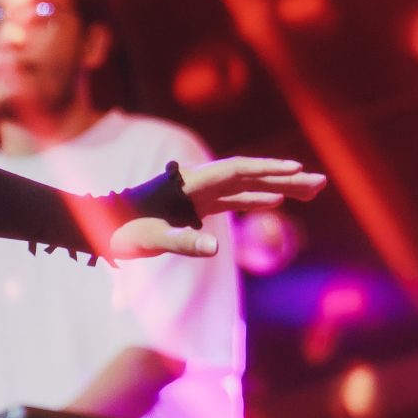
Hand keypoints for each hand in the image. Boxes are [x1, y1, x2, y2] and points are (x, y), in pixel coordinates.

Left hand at [107, 157, 325, 260]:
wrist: (96, 226)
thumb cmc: (119, 231)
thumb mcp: (148, 239)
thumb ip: (180, 242)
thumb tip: (216, 247)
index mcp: (190, 185)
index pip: (238, 171)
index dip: (269, 170)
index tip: (298, 171)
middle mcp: (198, 183)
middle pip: (249, 174)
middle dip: (286, 177)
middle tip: (321, 183)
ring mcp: (198, 192)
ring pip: (245, 185)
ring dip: (277, 185)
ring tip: (311, 190)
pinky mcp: (195, 205)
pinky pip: (233, 198)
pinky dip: (256, 198)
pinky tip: (277, 201)